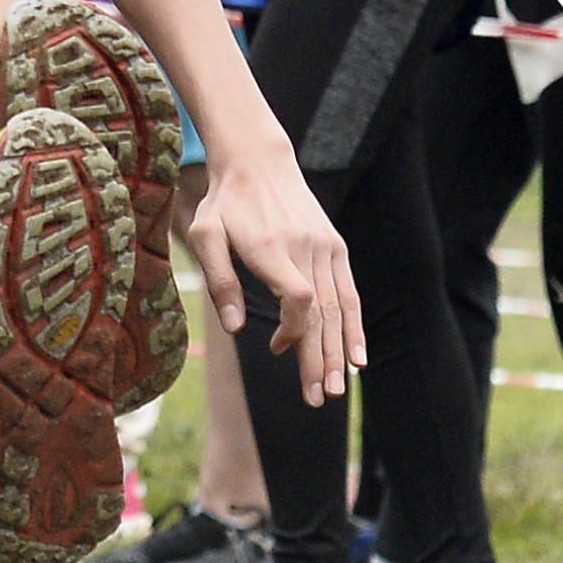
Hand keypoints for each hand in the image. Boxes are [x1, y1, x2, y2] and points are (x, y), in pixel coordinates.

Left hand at [186, 142, 366, 407]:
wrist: (259, 162)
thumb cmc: (225, 204)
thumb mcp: (205, 235)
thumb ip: (219, 281)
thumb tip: (235, 330)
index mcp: (273, 247)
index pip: (299, 298)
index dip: (294, 330)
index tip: (275, 347)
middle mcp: (306, 248)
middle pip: (322, 313)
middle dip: (321, 360)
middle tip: (319, 400)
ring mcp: (326, 248)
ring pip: (339, 308)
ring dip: (339, 352)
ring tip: (337, 390)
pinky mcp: (336, 248)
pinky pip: (350, 293)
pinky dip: (354, 327)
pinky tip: (357, 358)